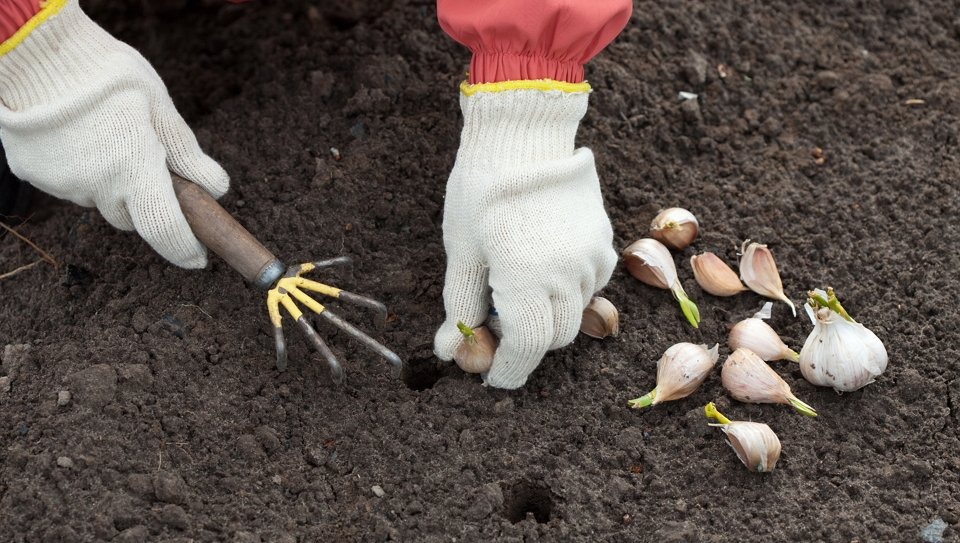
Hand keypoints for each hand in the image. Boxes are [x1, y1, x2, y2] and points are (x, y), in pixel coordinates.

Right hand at [0, 0, 227, 267]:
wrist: (36, 51)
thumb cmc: (109, 74)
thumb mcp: (160, 108)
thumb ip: (187, 154)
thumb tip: (216, 189)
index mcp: (134, 168)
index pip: (165, 229)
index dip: (185, 249)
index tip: (198, 258)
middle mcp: (96, 185)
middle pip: (130, 215)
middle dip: (144, 201)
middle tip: (147, 162)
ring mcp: (61, 183)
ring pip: (98, 199)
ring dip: (110, 183)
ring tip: (107, 137)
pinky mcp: (34, 175)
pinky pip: (69, 185)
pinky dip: (80, 170)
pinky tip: (78, 137)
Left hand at [433, 87, 616, 388]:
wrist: (524, 133)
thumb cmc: (482, 189)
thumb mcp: (461, 250)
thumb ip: (459, 305)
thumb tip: (448, 351)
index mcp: (526, 278)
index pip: (527, 348)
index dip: (509, 370)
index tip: (492, 377)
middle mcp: (566, 274)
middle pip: (554, 337)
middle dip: (526, 343)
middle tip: (496, 326)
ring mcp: (590, 257)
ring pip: (575, 313)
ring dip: (548, 317)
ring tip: (518, 290)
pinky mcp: (603, 240)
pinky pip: (591, 285)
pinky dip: (569, 291)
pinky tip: (544, 268)